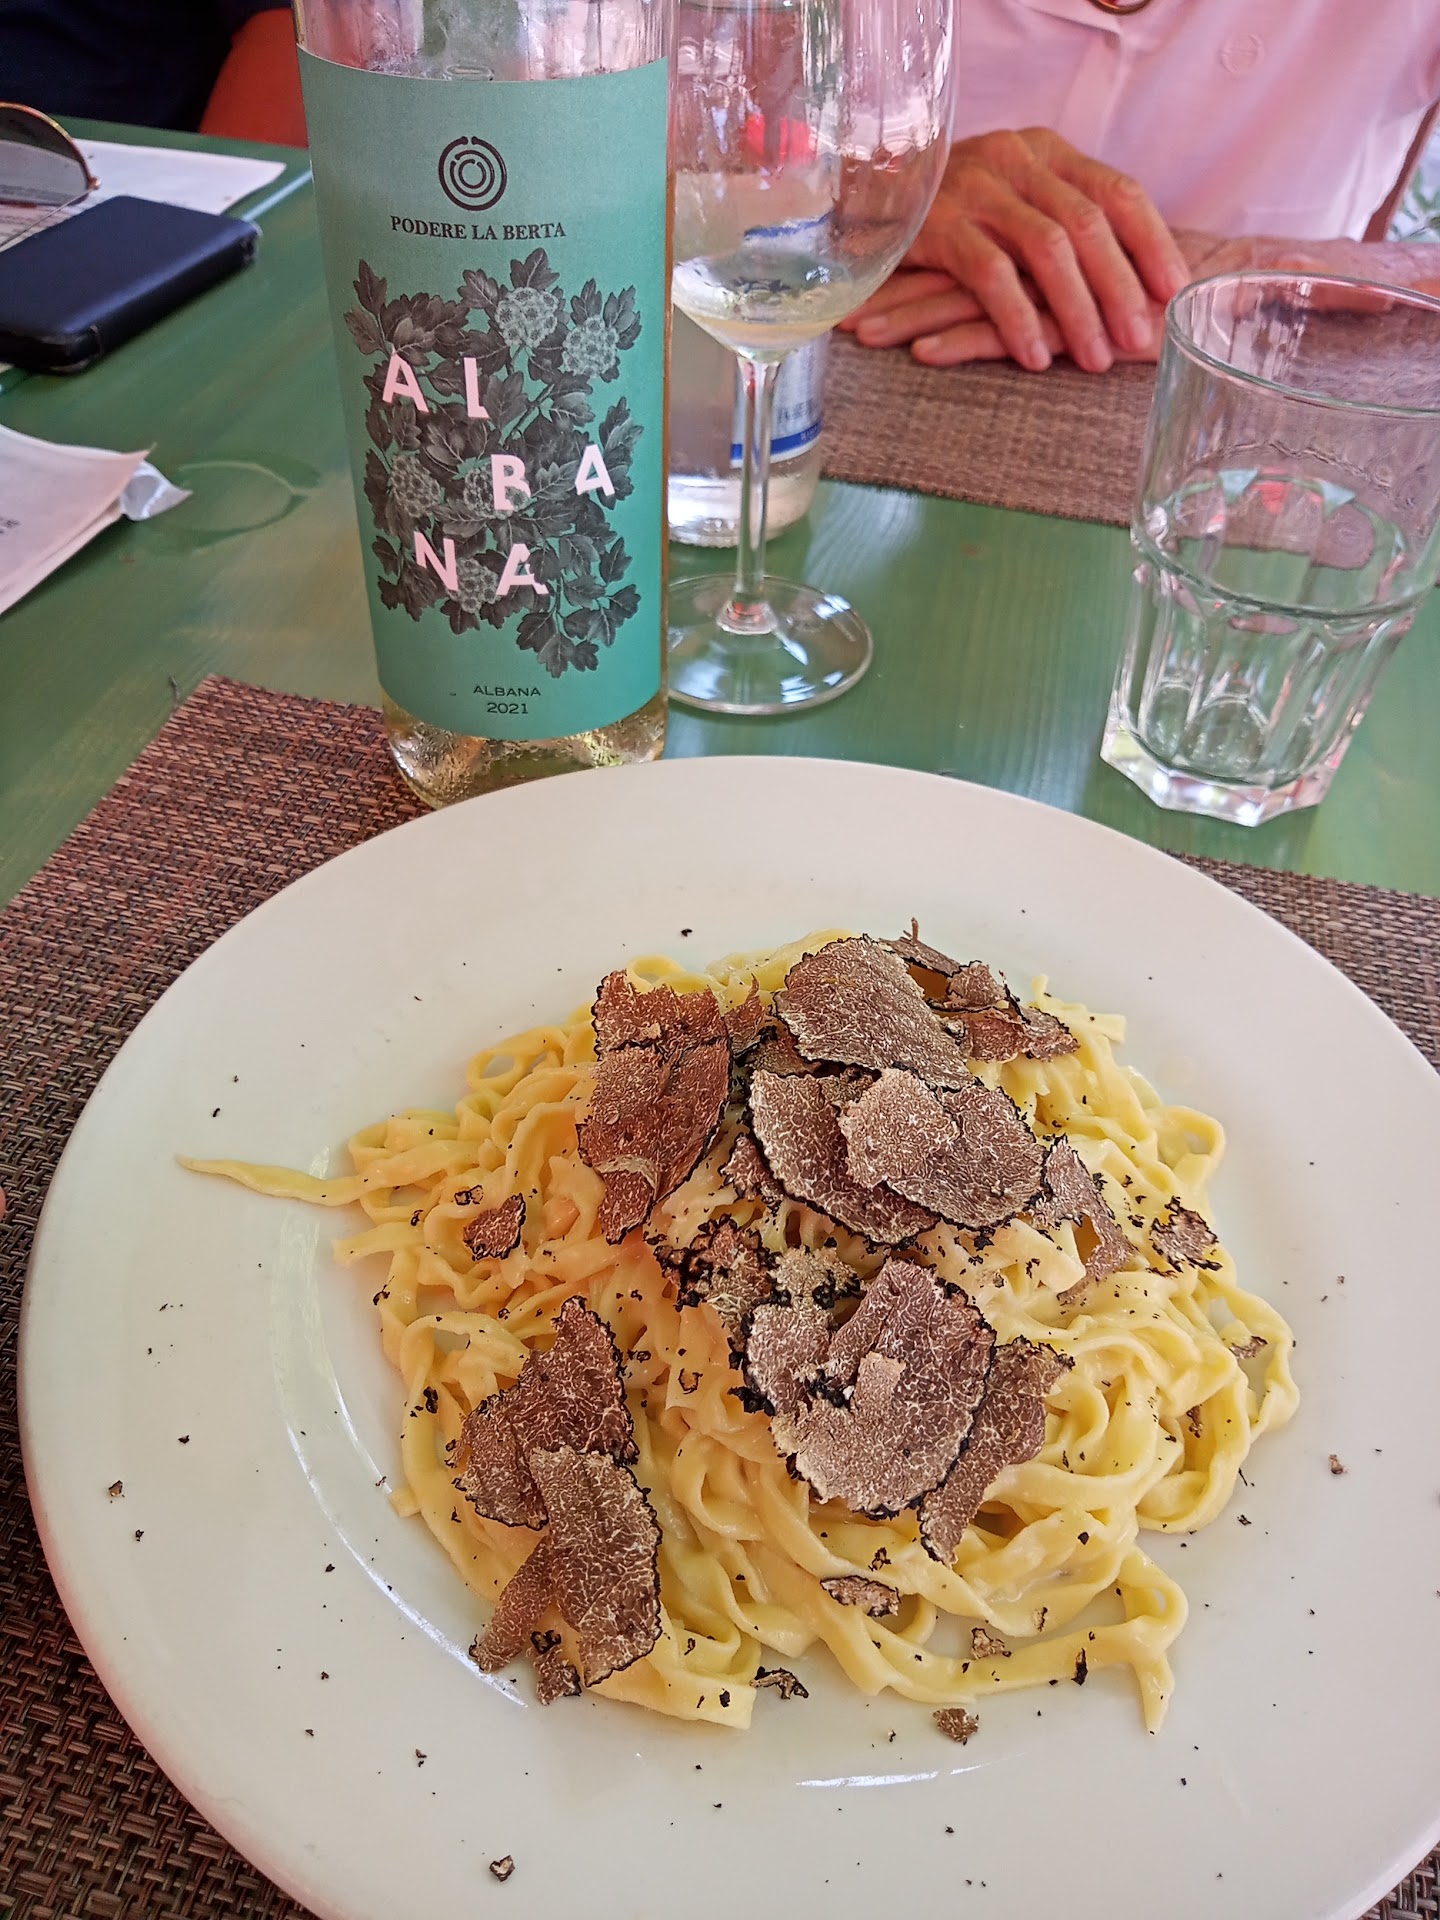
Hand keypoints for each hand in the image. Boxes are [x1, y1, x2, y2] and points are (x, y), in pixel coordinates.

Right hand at [841, 128, 1189, 372]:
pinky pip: (991, 276)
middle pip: (1090, 223)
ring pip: (1048, 249)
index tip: (1175, 292)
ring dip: (1078, 310)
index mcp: (1044, 152)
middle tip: (1140, 341)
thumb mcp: (1006, 202)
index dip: (1152, 243)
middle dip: (1121, 287)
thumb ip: (1054, 221)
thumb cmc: (939, 216)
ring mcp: (976, 190)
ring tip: (1095, 361)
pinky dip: (1019, 319)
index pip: (1118, 191)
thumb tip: (1121, 280)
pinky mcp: (938, 227)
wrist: (854, 198)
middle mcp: (1016, 161)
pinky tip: (1035, 359)